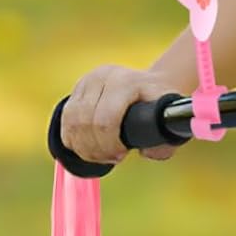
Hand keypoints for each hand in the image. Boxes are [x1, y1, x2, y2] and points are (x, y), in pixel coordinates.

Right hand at [61, 65, 180, 163]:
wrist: (151, 85)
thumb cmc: (161, 107)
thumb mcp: (169, 122)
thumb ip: (163, 143)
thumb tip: (145, 152)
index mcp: (127, 82)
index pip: (105, 120)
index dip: (109, 144)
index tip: (121, 155)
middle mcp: (104, 76)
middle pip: (85, 122)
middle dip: (96, 149)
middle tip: (110, 158)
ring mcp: (88, 80)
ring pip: (72, 121)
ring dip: (83, 146)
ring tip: (99, 156)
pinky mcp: (77, 88)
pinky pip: (65, 119)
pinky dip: (72, 139)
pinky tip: (86, 148)